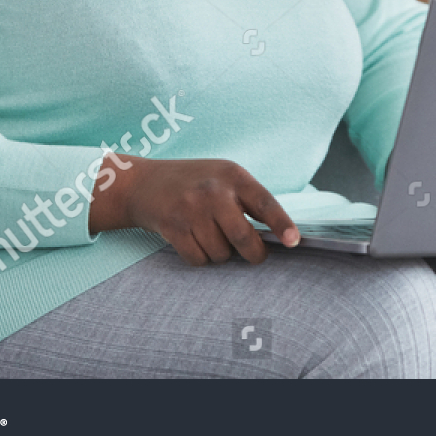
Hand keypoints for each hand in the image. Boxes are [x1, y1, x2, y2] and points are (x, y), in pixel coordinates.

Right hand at [88, 154, 298, 264]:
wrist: (142, 183)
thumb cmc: (194, 182)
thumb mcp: (223, 176)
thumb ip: (248, 199)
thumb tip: (277, 235)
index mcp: (233, 175)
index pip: (265, 203)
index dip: (281, 224)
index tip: (293, 242)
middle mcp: (213, 191)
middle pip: (243, 238)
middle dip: (253, 254)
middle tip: (254, 255)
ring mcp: (191, 210)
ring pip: (221, 254)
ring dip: (221, 254)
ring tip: (212, 236)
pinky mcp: (173, 228)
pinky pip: (199, 260)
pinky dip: (201, 259)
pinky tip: (195, 241)